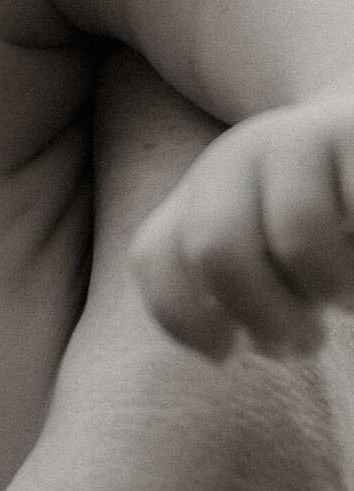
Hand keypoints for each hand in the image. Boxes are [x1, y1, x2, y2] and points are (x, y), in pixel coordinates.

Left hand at [130, 88, 353, 359]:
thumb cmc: (318, 213)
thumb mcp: (260, 243)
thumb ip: (226, 283)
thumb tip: (221, 345)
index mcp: (202, 188)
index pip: (155, 254)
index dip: (184, 322)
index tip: (227, 352)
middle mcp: (238, 154)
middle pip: (216, 250)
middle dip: (264, 318)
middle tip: (306, 341)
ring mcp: (298, 138)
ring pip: (298, 243)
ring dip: (333, 292)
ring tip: (347, 296)